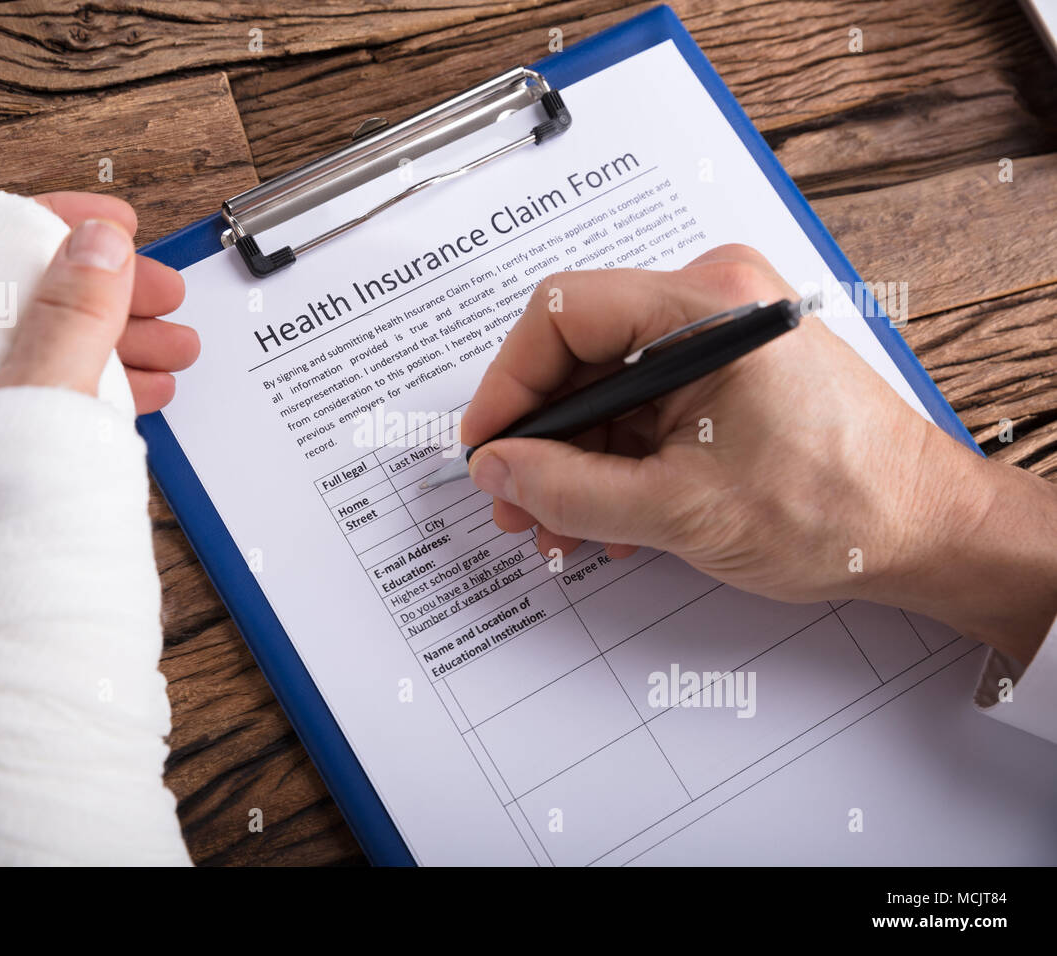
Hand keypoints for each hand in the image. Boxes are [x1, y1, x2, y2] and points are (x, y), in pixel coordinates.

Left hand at [0, 191, 194, 413]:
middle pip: (34, 294)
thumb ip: (72, 317)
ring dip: (125, 340)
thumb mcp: (39, 397)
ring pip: (53, 347)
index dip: (64, 222)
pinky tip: (149, 386)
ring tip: (175, 347)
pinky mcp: (2, 440)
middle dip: (113, 290)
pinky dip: (107, 386)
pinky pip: (56, 394)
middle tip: (163, 293)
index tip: (117, 220)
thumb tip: (99, 242)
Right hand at [460, 244, 1056, 661]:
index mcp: (707, 304)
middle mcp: (712, 301)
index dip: (508, 385)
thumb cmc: (840, 507)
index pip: (562, 313)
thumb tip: (497, 469)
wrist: (927, 533)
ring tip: (558, 526)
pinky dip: (615, 461)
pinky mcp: (726, 373)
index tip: (486, 446)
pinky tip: (607, 518)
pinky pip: (642, 405)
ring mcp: (720, 337)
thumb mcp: (680, 507)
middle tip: (514, 500)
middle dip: (540, 437)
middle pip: (580, 353)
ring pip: (606, 387)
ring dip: (575, 461)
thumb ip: (570, 488)